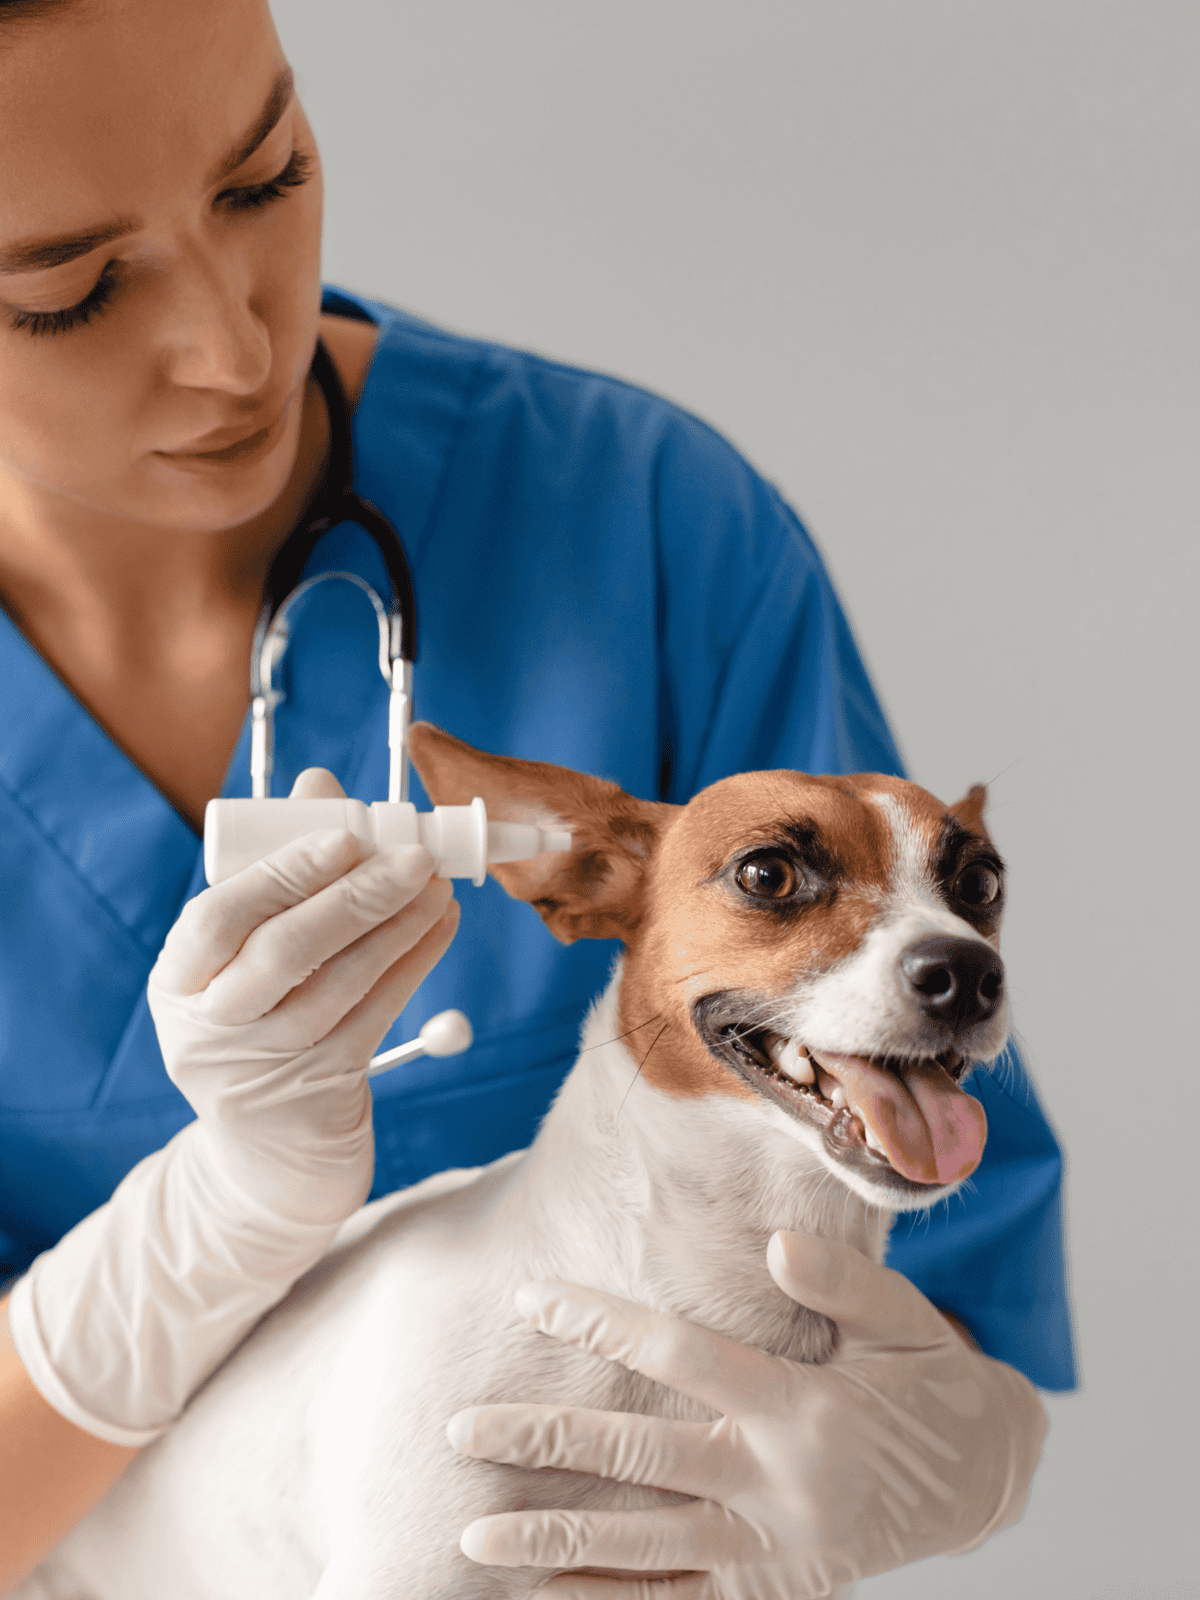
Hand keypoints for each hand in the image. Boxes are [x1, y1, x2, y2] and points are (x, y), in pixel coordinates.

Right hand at [148, 766, 458, 1224]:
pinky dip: (412, 964)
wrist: (271, 1145)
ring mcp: (266, 1066)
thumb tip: (320, 782)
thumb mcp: (244, 952)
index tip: (345, 835)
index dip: (283, 873)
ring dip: (398, 928)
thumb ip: (278, 867)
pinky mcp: (322, 1089)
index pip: (217, 919)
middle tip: (415, 856)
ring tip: (439, 887)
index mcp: (179, 981)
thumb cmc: (259, 1012)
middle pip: (283, 954)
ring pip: (339, 987)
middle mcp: (211, 1027)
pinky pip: (376, 1016)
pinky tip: (439, 927)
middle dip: (357, 897)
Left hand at [448, 1233, 1048, 1598]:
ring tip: (473, 1537)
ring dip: (554, 1544)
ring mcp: (769, 1549)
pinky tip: (546, 1596)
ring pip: (643, 1547)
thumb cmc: (933, 1382)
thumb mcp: (907, 1321)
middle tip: (459, 1430)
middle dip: (544, 1445)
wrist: (987, 1482)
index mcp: (802, 1407)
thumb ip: (843, 1282)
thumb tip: (775, 1248)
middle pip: (640, 1460)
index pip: (680, 1356)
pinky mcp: (772, 1592)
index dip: (600, 1324)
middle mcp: (776, 1484)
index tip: (530, 1297)